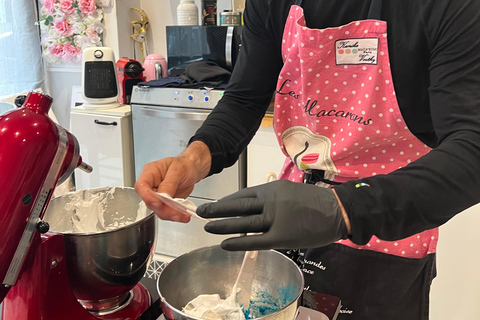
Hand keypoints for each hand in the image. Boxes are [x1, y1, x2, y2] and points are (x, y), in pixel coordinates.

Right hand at [135, 141, 210, 221]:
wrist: (192, 170)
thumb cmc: (184, 165)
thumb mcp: (178, 170)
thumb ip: (169, 183)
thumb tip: (163, 195)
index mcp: (151, 172)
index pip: (141, 186)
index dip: (147, 196)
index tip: (158, 203)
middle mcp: (152, 185)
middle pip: (150, 201)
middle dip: (162, 209)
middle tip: (175, 212)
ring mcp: (158, 195)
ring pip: (158, 210)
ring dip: (170, 214)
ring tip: (182, 215)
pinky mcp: (165, 203)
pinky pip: (167, 212)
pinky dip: (175, 215)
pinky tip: (183, 215)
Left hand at [196, 180, 347, 250]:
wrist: (335, 210)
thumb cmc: (313, 201)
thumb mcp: (289, 191)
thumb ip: (270, 198)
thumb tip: (253, 207)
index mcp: (272, 189)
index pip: (243, 194)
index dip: (226, 201)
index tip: (215, 204)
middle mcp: (270, 202)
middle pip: (238, 206)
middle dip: (217, 210)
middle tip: (201, 212)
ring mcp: (275, 219)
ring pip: (243, 223)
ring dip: (223, 225)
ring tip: (207, 227)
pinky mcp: (281, 236)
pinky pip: (255, 240)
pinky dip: (238, 243)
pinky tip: (225, 244)